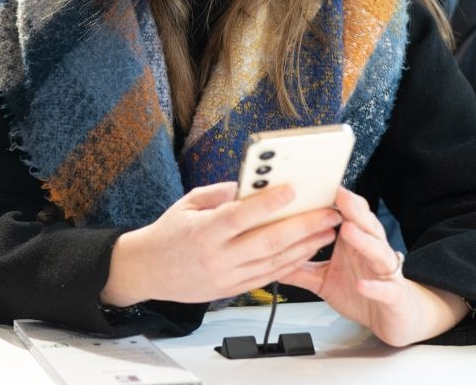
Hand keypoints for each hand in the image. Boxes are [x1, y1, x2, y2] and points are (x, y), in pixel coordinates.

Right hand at [100, 182, 341, 306]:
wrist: (147, 271)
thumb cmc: (166, 234)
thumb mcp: (186, 204)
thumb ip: (219, 194)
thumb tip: (249, 185)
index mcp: (203, 231)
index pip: (241, 215)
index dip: (269, 203)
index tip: (293, 190)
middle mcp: (217, 256)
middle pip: (268, 241)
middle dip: (303, 226)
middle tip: (328, 213)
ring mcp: (226, 276)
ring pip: (275, 262)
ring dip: (305, 246)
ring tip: (327, 231)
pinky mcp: (232, 289)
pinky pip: (269, 276)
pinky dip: (291, 263)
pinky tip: (307, 251)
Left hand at [281, 187, 468, 345]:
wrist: (396, 318)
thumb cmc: (362, 290)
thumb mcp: (324, 279)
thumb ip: (300, 267)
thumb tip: (268, 257)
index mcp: (355, 242)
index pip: (349, 215)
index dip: (337, 200)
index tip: (318, 185)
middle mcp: (371, 251)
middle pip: (366, 225)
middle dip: (354, 210)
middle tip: (340, 195)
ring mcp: (384, 273)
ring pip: (378, 252)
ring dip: (364, 241)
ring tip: (348, 231)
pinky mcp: (394, 296)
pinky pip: (386, 290)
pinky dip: (374, 287)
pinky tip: (362, 284)